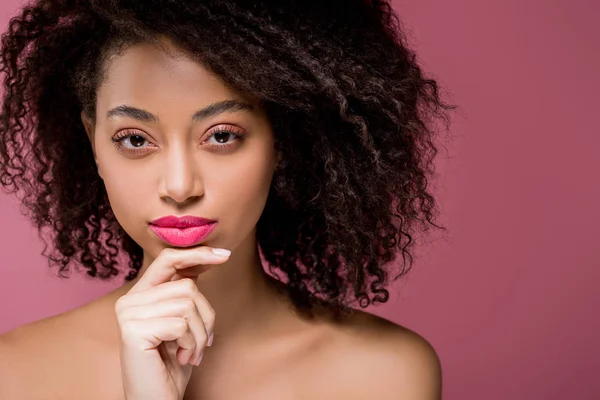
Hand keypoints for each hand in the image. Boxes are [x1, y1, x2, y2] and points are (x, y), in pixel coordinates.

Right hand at [115, 246, 230, 399]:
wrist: (157, 399)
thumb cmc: (173, 364)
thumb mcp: (184, 322)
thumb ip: (185, 292)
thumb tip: (207, 259)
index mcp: (140, 294)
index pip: (168, 259)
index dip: (197, 254)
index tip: (225, 255)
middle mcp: (129, 300)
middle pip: (187, 286)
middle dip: (205, 316)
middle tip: (201, 342)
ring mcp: (128, 313)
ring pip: (187, 303)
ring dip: (199, 333)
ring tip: (191, 352)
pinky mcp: (132, 329)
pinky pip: (181, 324)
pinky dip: (191, 343)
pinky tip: (181, 358)